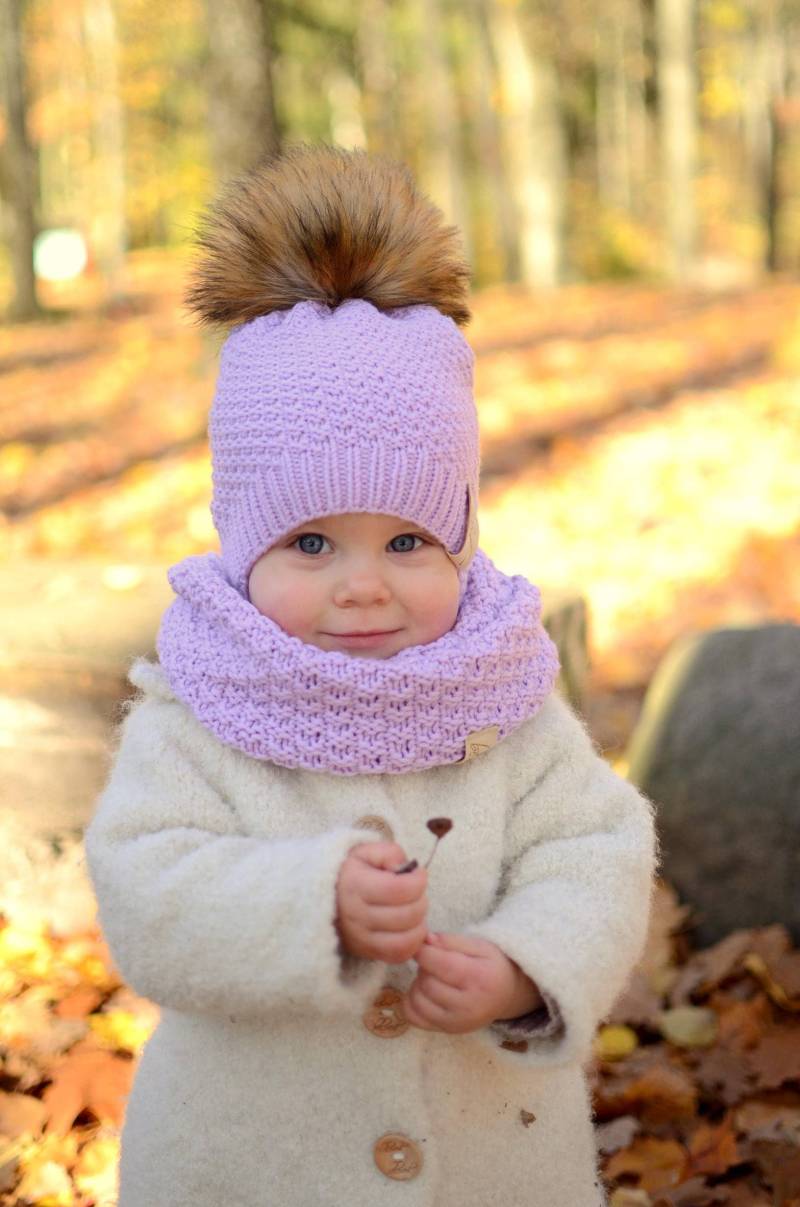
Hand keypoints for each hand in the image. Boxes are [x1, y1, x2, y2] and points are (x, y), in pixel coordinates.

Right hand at [335, 843, 428, 963]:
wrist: (329, 899)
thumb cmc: (353, 873)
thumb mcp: (366, 852)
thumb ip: (389, 853)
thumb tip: (405, 869)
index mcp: (354, 885)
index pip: (398, 889)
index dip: (418, 881)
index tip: (418, 875)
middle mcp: (355, 915)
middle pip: (407, 915)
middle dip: (421, 900)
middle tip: (415, 892)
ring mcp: (360, 938)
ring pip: (406, 938)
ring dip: (419, 922)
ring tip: (413, 909)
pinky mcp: (366, 953)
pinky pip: (399, 955)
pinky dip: (413, 942)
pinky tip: (410, 927)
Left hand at [403, 932, 542, 1034]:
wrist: (506, 996)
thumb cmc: (491, 966)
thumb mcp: (479, 945)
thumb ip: (451, 941)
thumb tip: (425, 940)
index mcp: (479, 978)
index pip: (440, 964)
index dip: (423, 952)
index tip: (422, 945)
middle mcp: (469, 1005)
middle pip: (427, 982)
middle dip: (424, 968)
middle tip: (434, 962)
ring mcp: (457, 1022)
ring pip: (418, 1000)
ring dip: (418, 984)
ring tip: (432, 977)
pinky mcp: (447, 1031)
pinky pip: (414, 1018)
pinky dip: (412, 1002)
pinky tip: (424, 993)